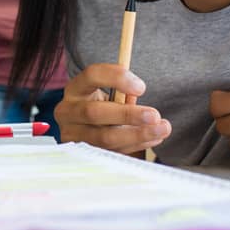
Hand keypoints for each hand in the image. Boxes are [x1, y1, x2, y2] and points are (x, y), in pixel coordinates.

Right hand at [54, 64, 169, 153]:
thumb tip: (143, 103)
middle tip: (154, 115)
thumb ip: (123, 94)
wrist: (85, 127)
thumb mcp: (110, 94)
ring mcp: (72, 135)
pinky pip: (111, 152)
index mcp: (75, 88)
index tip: (142, 88)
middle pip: (94, 112)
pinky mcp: (82, 154)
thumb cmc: (103, 105)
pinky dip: (134, 145)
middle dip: (127, 115)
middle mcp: (68, 111)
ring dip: (137, 134)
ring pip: (103, 137)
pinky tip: (152, 139)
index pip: (91, 75)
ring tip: (161, 129)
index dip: (116, 79)